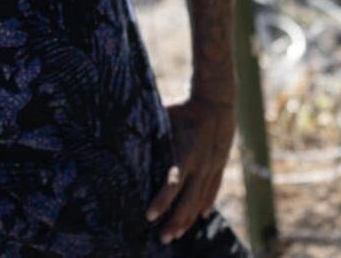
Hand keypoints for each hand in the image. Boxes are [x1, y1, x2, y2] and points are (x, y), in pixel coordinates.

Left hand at [146, 97, 235, 243]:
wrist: (217, 102)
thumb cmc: (184, 109)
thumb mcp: (164, 119)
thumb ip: (149, 135)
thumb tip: (121, 142)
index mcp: (185, 153)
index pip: (172, 184)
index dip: (161, 201)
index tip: (149, 216)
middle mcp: (200, 165)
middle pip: (188, 201)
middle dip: (175, 221)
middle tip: (163, 238)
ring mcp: (212, 167)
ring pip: (201, 200)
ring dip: (189, 219)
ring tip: (176, 235)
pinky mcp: (220, 165)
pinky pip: (213, 190)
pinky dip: (206, 204)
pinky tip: (201, 217)